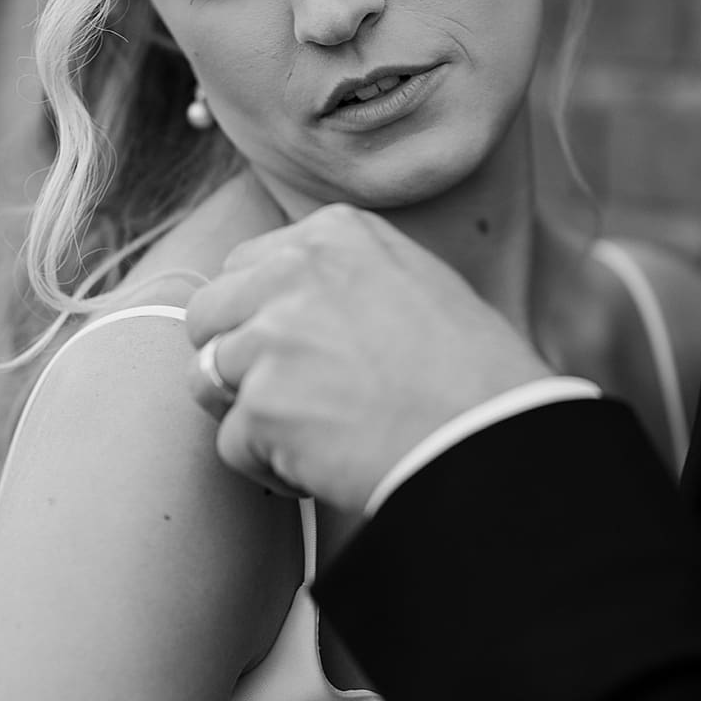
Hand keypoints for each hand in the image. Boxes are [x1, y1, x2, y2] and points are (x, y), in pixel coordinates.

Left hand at [184, 205, 549, 508]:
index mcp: (333, 233)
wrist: (492, 437)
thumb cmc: (473, 374)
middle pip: (208, 316)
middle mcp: (294, 272)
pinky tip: (323, 466)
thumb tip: (277, 301)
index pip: (244, 267)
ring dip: (253, 415)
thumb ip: (339, 277)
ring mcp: (272, 338)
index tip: (303, 353)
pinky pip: (230, 443)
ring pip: (208, 378)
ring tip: (316, 433)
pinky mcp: (262, 406)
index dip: (262, 318)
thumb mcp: (414, 282)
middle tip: (293, 398)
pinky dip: (269, 467)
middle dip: (236, 361)